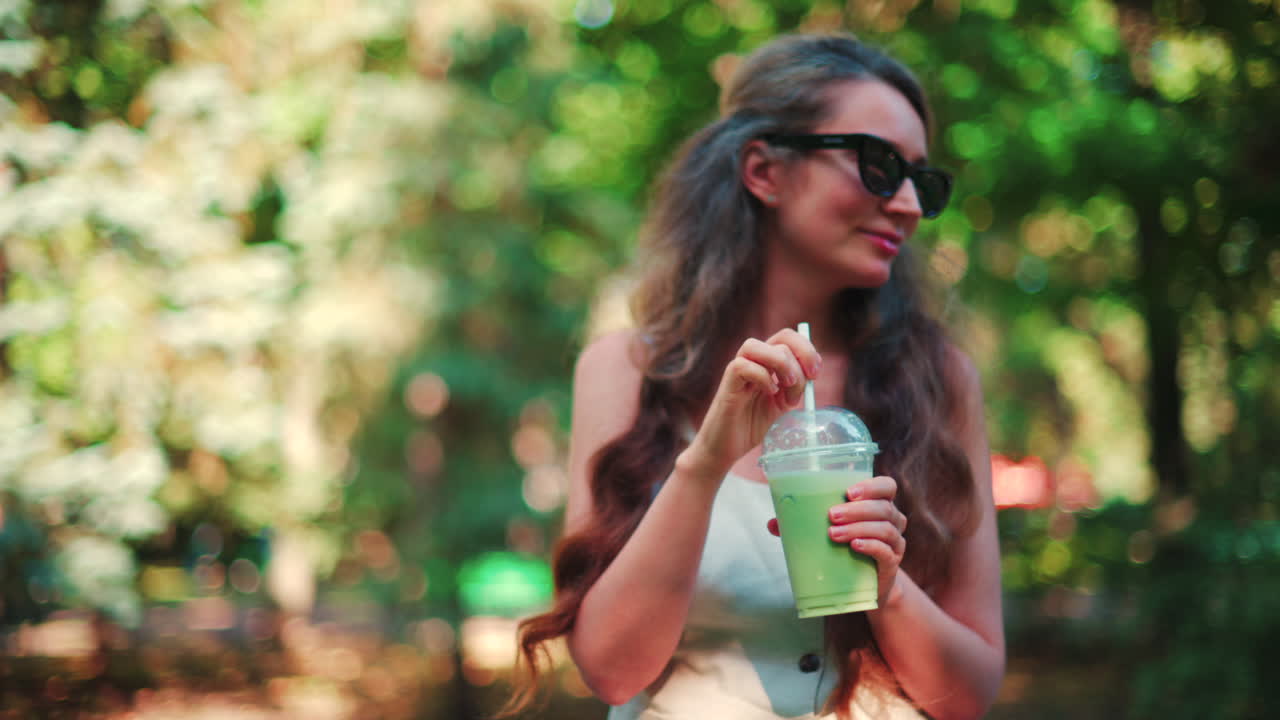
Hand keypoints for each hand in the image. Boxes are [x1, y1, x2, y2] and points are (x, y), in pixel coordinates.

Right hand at [678, 329, 820, 480]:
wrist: (727, 447)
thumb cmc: (752, 425)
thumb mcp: (782, 404)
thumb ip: (795, 388)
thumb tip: (811, 374)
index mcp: (767, 362)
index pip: (787, 337)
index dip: (806, 349)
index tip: (815, 373)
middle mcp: (752, 361)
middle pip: (780, 338)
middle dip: (800, 359)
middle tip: (804, 382)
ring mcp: (737, 371)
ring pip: (755, 345)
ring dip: (780, 363)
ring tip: (786, 386)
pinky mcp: (727, 384)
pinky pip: (742, 366)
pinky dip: (761, 376)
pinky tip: (769, 393)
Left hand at [766, 475, 907, 606]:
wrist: (865, 585)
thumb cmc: (846, 549)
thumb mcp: (829, 532)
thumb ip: (803, 525)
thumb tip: (772, 523)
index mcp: (879, 504)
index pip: (886, 486)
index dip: (871, 486)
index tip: (848, 492)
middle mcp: (892, 520)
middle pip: (883, 507)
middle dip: (856, 509)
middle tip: (831, 515)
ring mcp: (895, 542)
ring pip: (884, 528)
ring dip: (858, 527)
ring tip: (833, 534)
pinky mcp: (892, 562)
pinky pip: (886, 550)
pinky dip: (870, 546)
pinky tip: (854, 546)